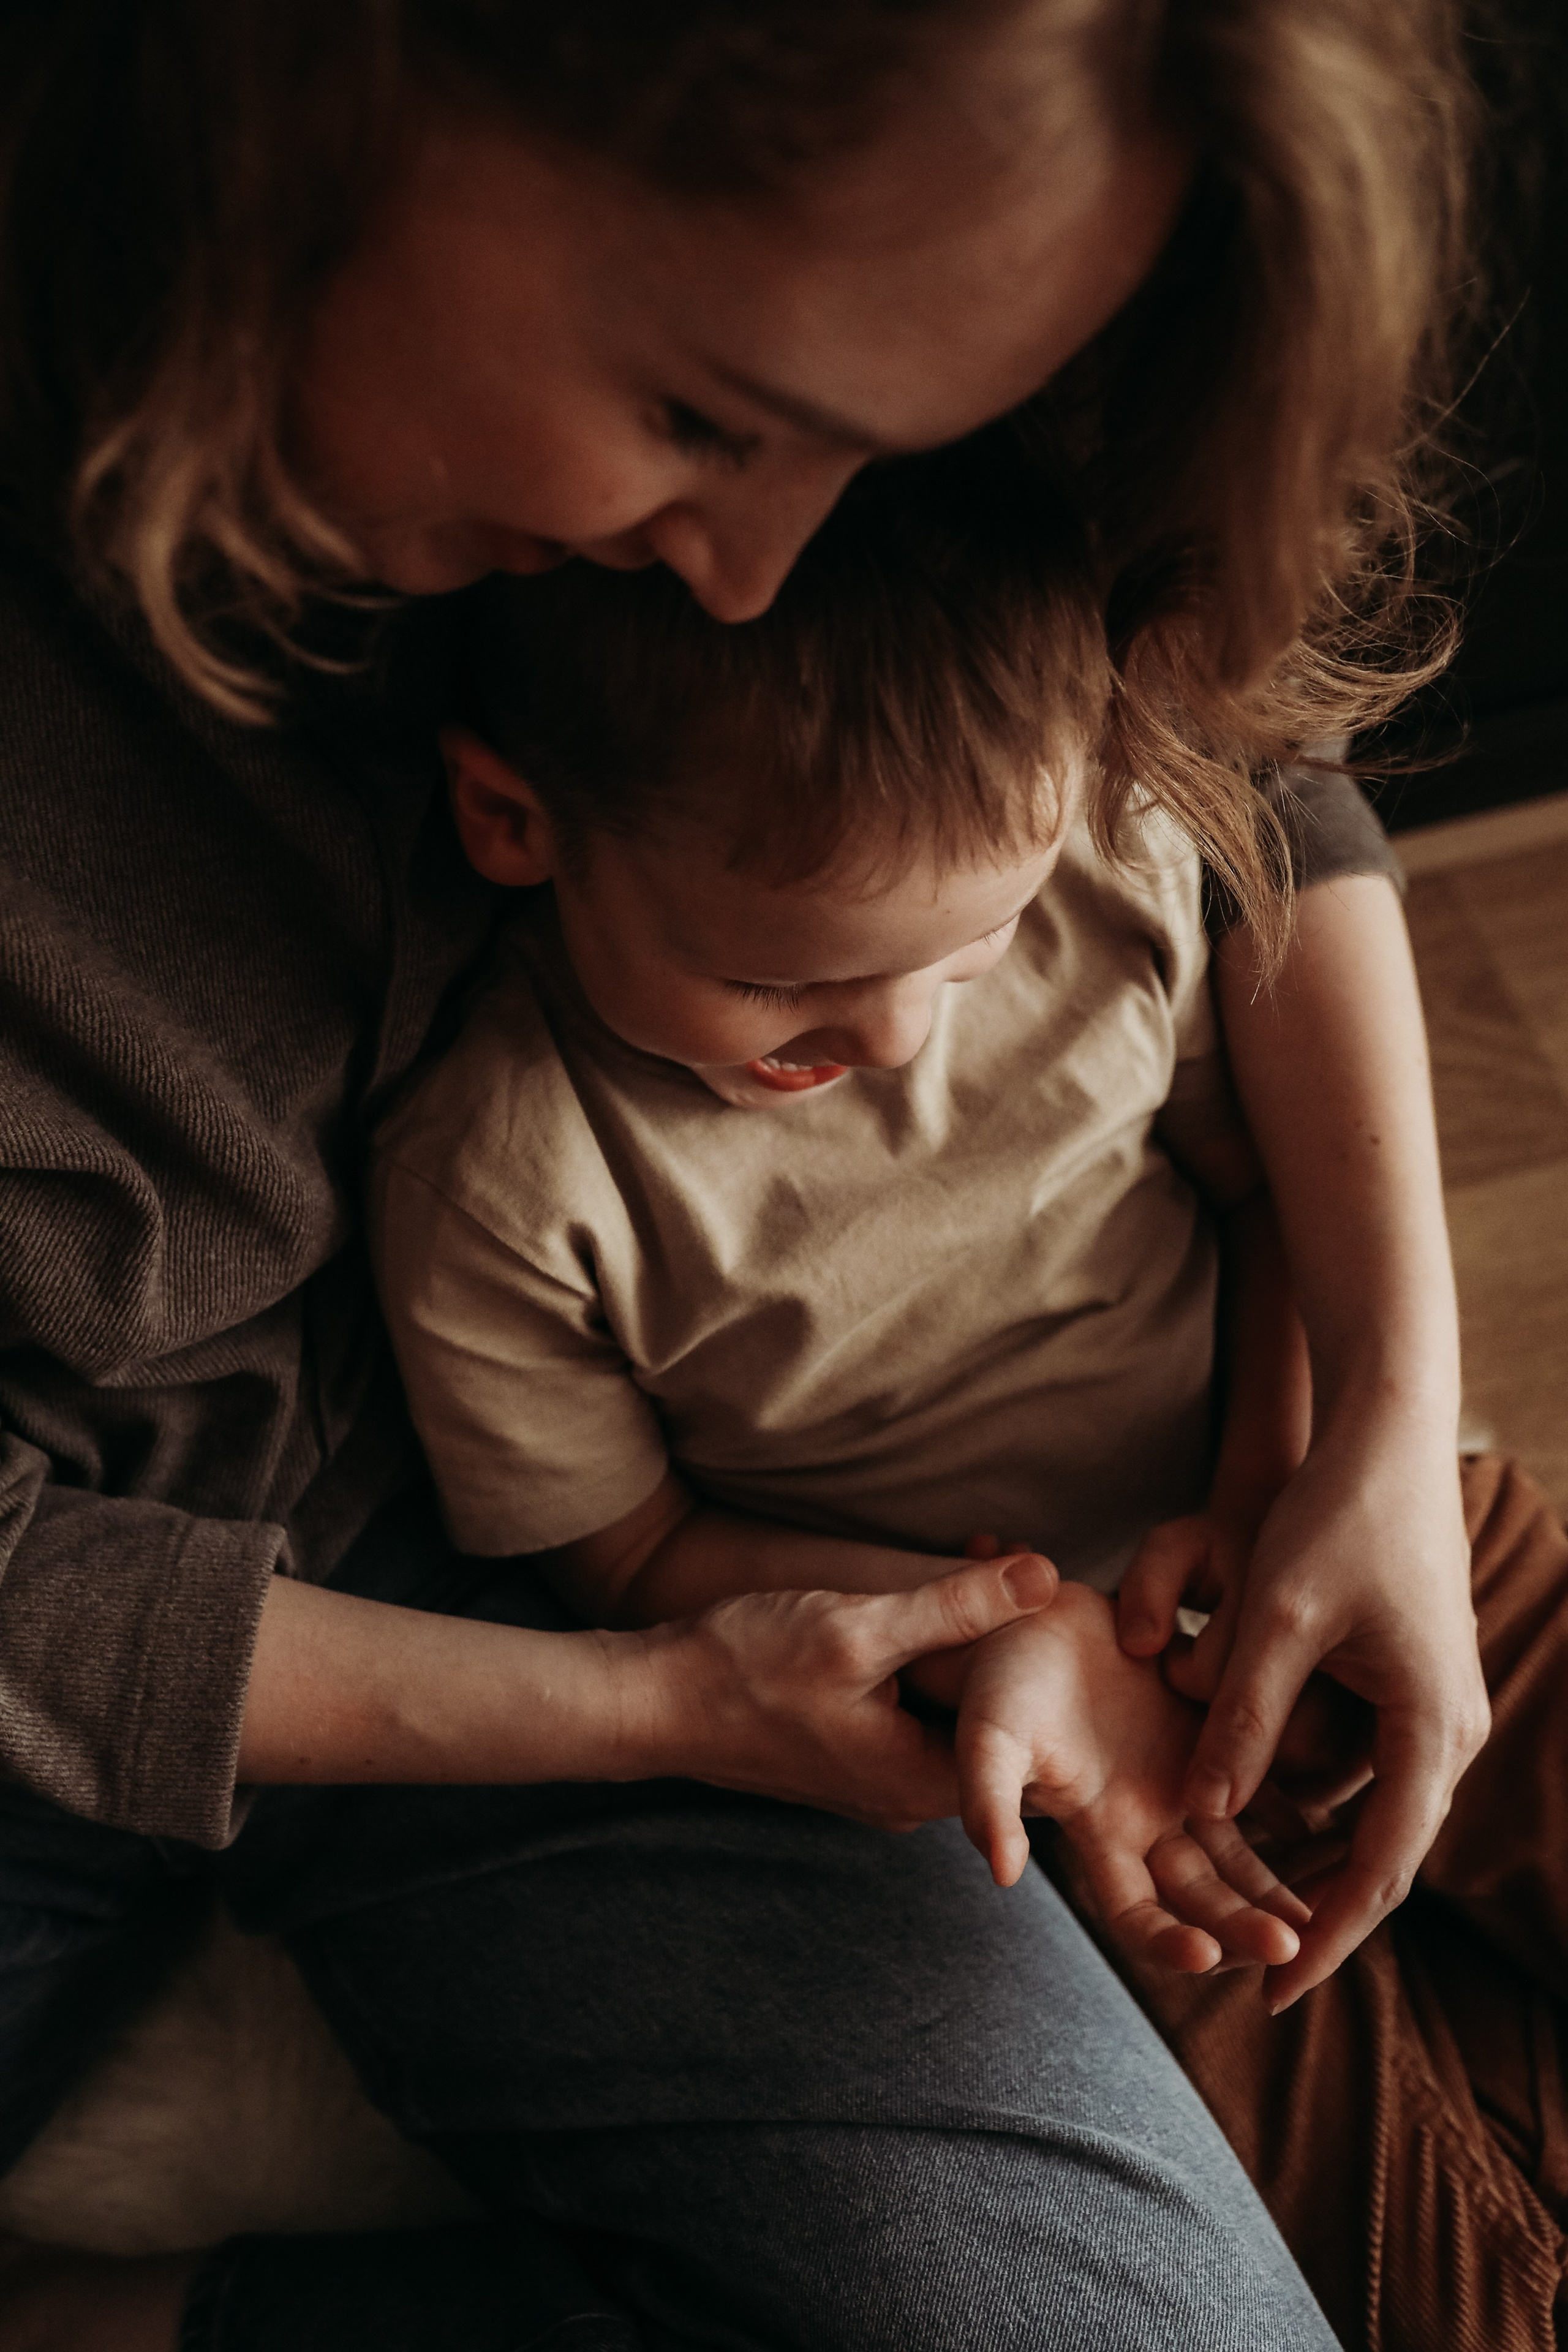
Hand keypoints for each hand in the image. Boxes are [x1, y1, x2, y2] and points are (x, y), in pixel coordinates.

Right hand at [642, 1551, 1057, 1831]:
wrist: (652, 1702)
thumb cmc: (747, 1668)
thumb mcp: (861, 1627)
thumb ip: (956, 1607)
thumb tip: (1049, 1578)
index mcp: (923, 1782)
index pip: (1029, 1748)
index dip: (1045, 1666)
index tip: (1060, 1603)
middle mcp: (907, 1796)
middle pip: (993, 1726)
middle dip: (1009, 1645)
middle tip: (1015, 1562)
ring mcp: (875, 1780)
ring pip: (952, 1713)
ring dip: (967, 1646)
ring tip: (980, 1565)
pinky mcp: (850, 1757)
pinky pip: (915, 1714)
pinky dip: (929, 1660)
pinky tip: (925, 1604)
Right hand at [956, 1583, 1306, 1975]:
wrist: (1034, 1615)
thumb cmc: (1001, 1677)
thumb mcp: (987, 1736)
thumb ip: (987, 1799)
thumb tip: (1001, 1873)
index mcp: (1097, 1832)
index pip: (1137, 1914)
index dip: (1166, 1944)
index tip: (1203, 1957)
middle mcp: (1147, 1822)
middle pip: (1204, 1900)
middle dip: (1243, 1929)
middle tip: (1292, 1945)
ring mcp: (1184, 1782)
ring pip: (1242, 1855)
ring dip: (1278, 1888)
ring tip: (1324, 1913)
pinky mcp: (1211, 1737)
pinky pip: (1263, 1785)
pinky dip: (1295, 1810)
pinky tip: (1333, 1824)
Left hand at [1117, 1424, 1488, 2005]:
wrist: (1389, 1434)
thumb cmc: (1336, 1515)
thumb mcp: (1280, 1618)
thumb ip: (1242, 1718)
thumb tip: (1203, 1812)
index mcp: (1427, 1727)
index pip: (1381, 1869)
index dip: (1327, 1939)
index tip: (1272, 1997)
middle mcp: (1446, 1728)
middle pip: (1385, 1854)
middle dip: (1322, 1915)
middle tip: (1255, 1973)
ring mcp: (1435, 1704)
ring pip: (1373, 1810)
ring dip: (1317, 1858)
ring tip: (1246, 1908)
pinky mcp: (1411, 1678)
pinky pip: (1367, 1765)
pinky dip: (1319, 1800)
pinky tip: (1257, 1815)